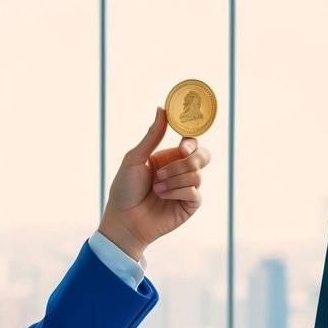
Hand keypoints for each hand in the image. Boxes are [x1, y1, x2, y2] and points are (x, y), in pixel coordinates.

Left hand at [98, 106, 211, 261]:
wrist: (124, 220)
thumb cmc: (124, 190)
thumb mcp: (135, 158)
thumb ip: (152, 135)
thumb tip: (162, 108)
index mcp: (169, 157)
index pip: (191, 142)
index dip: (191, 142)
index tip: (182, 145)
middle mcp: (180, 171)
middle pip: (203, 156)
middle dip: (188, 160)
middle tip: (168, 167)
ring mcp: (186, 188)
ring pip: (197, 174)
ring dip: (174, 178)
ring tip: (156, 188)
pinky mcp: (190, 205)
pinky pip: (195, 192)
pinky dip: (177, 191)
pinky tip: (162, 196)